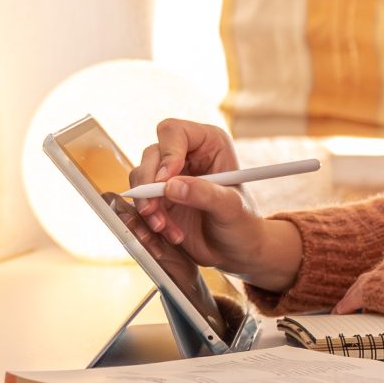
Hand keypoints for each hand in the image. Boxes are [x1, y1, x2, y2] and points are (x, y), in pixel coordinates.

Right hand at [125, 119, 269, 274]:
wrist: (236, 250)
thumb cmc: (242, 223)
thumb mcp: (231, 209)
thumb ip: (205, 194)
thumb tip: (171, 186)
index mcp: (209, 143)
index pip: (174, 132)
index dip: (167, 154)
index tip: (166, 181)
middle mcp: (186, 154)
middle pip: (151, 155)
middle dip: (149, 185)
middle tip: (153, 210)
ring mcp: (170, 175)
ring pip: (141, 178)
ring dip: (149, 206)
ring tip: (166, 228)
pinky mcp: (159, 196)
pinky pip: (141, 201)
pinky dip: (149, 218)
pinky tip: (169, 233)